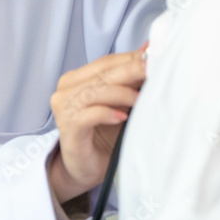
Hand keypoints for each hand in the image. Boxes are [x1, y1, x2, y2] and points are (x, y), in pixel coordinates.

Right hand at [48, 46, 147, 202]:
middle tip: (154, 69)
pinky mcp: (67, 126)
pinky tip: (122, 117)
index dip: (130, 58)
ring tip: (142, 100)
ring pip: (96, 92)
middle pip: (103, 74)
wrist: (84, 167)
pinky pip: (89, 114)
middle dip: (132, 70)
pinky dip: (108, 113)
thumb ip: (129, 80)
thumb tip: (149, 52)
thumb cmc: (102, 134)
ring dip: (123, 94)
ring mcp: (64, 107)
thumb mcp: (119, 103)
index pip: (106, 62)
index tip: (155, 54)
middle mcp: (66, 89)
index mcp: (76, 78)